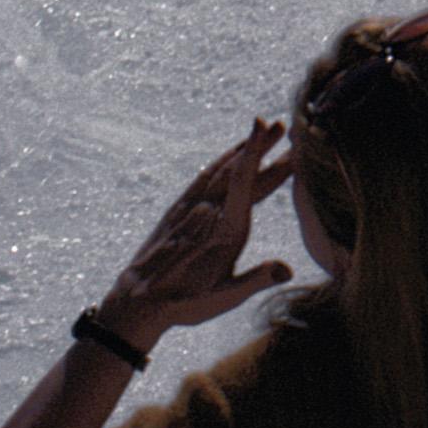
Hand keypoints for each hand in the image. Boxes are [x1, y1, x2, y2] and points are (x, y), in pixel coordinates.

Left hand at [100, 120, 293, 348]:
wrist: (139, 300)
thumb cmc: (185, 302)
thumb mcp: (224, 297)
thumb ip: (257, 279)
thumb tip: (288, 269)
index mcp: (225, 228)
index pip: (243, 181)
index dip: (257, 152)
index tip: (270, 125)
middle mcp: (209, 211)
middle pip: (238, 169)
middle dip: (261, 145)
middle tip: (283, 125)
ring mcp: (192, 207)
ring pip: (221, 169)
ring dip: (243, 149)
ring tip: (263, 132)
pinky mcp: (180, 209)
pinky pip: (204, 177)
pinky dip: (222, 162)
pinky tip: (230, 156)